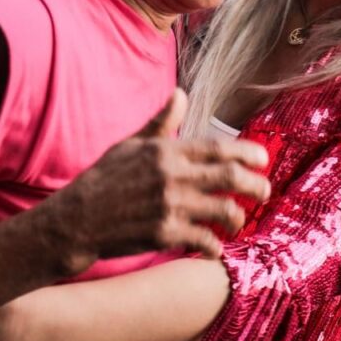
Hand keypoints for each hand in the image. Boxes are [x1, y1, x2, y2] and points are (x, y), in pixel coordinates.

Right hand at [39, 89, 271, 272]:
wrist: (76, 219)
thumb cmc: (104, 179)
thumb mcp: (131, 144)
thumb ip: (162, 122)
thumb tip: (180, 94)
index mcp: (167, 151)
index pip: (219, 147)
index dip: (248, 152)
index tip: (263, 159)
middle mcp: (172, 176)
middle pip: (232, 178)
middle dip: (257, 185)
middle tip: (264, 192)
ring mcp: (170, 206)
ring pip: (224, 211)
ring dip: (238, 218)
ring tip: (238, 221)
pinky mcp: (165, 234)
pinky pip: (204, 240)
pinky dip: (215, 246)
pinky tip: (214, 247)